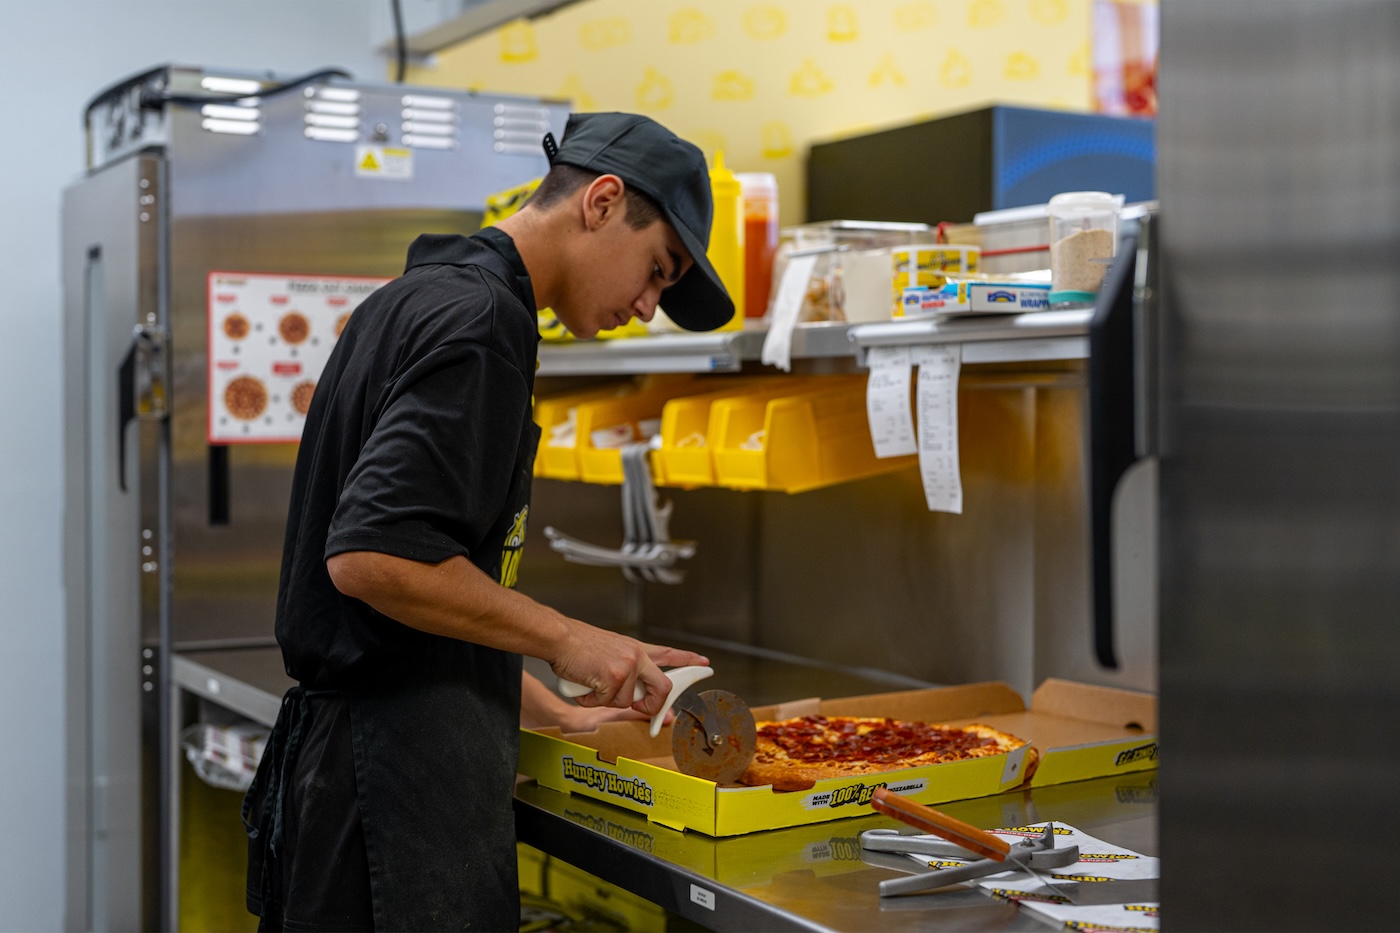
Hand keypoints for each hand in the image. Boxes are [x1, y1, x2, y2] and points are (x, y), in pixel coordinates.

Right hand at [549, 622, 707, 715]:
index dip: (688, 660)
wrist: (560, 638)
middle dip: (652, 706)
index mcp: (635, 649)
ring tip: (590, 682)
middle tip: (640, 709)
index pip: (668, 653)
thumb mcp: (609, 650)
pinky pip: (606, 702)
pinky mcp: (614, 677)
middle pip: (662, 689)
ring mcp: (627, 667)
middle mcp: (636, 657)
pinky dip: (590, 699)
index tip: (705, 663)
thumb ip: (625, 668)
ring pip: (626, 701)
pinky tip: (583, 683)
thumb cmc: (576, 646)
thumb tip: (632, 693)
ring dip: (604, 699)